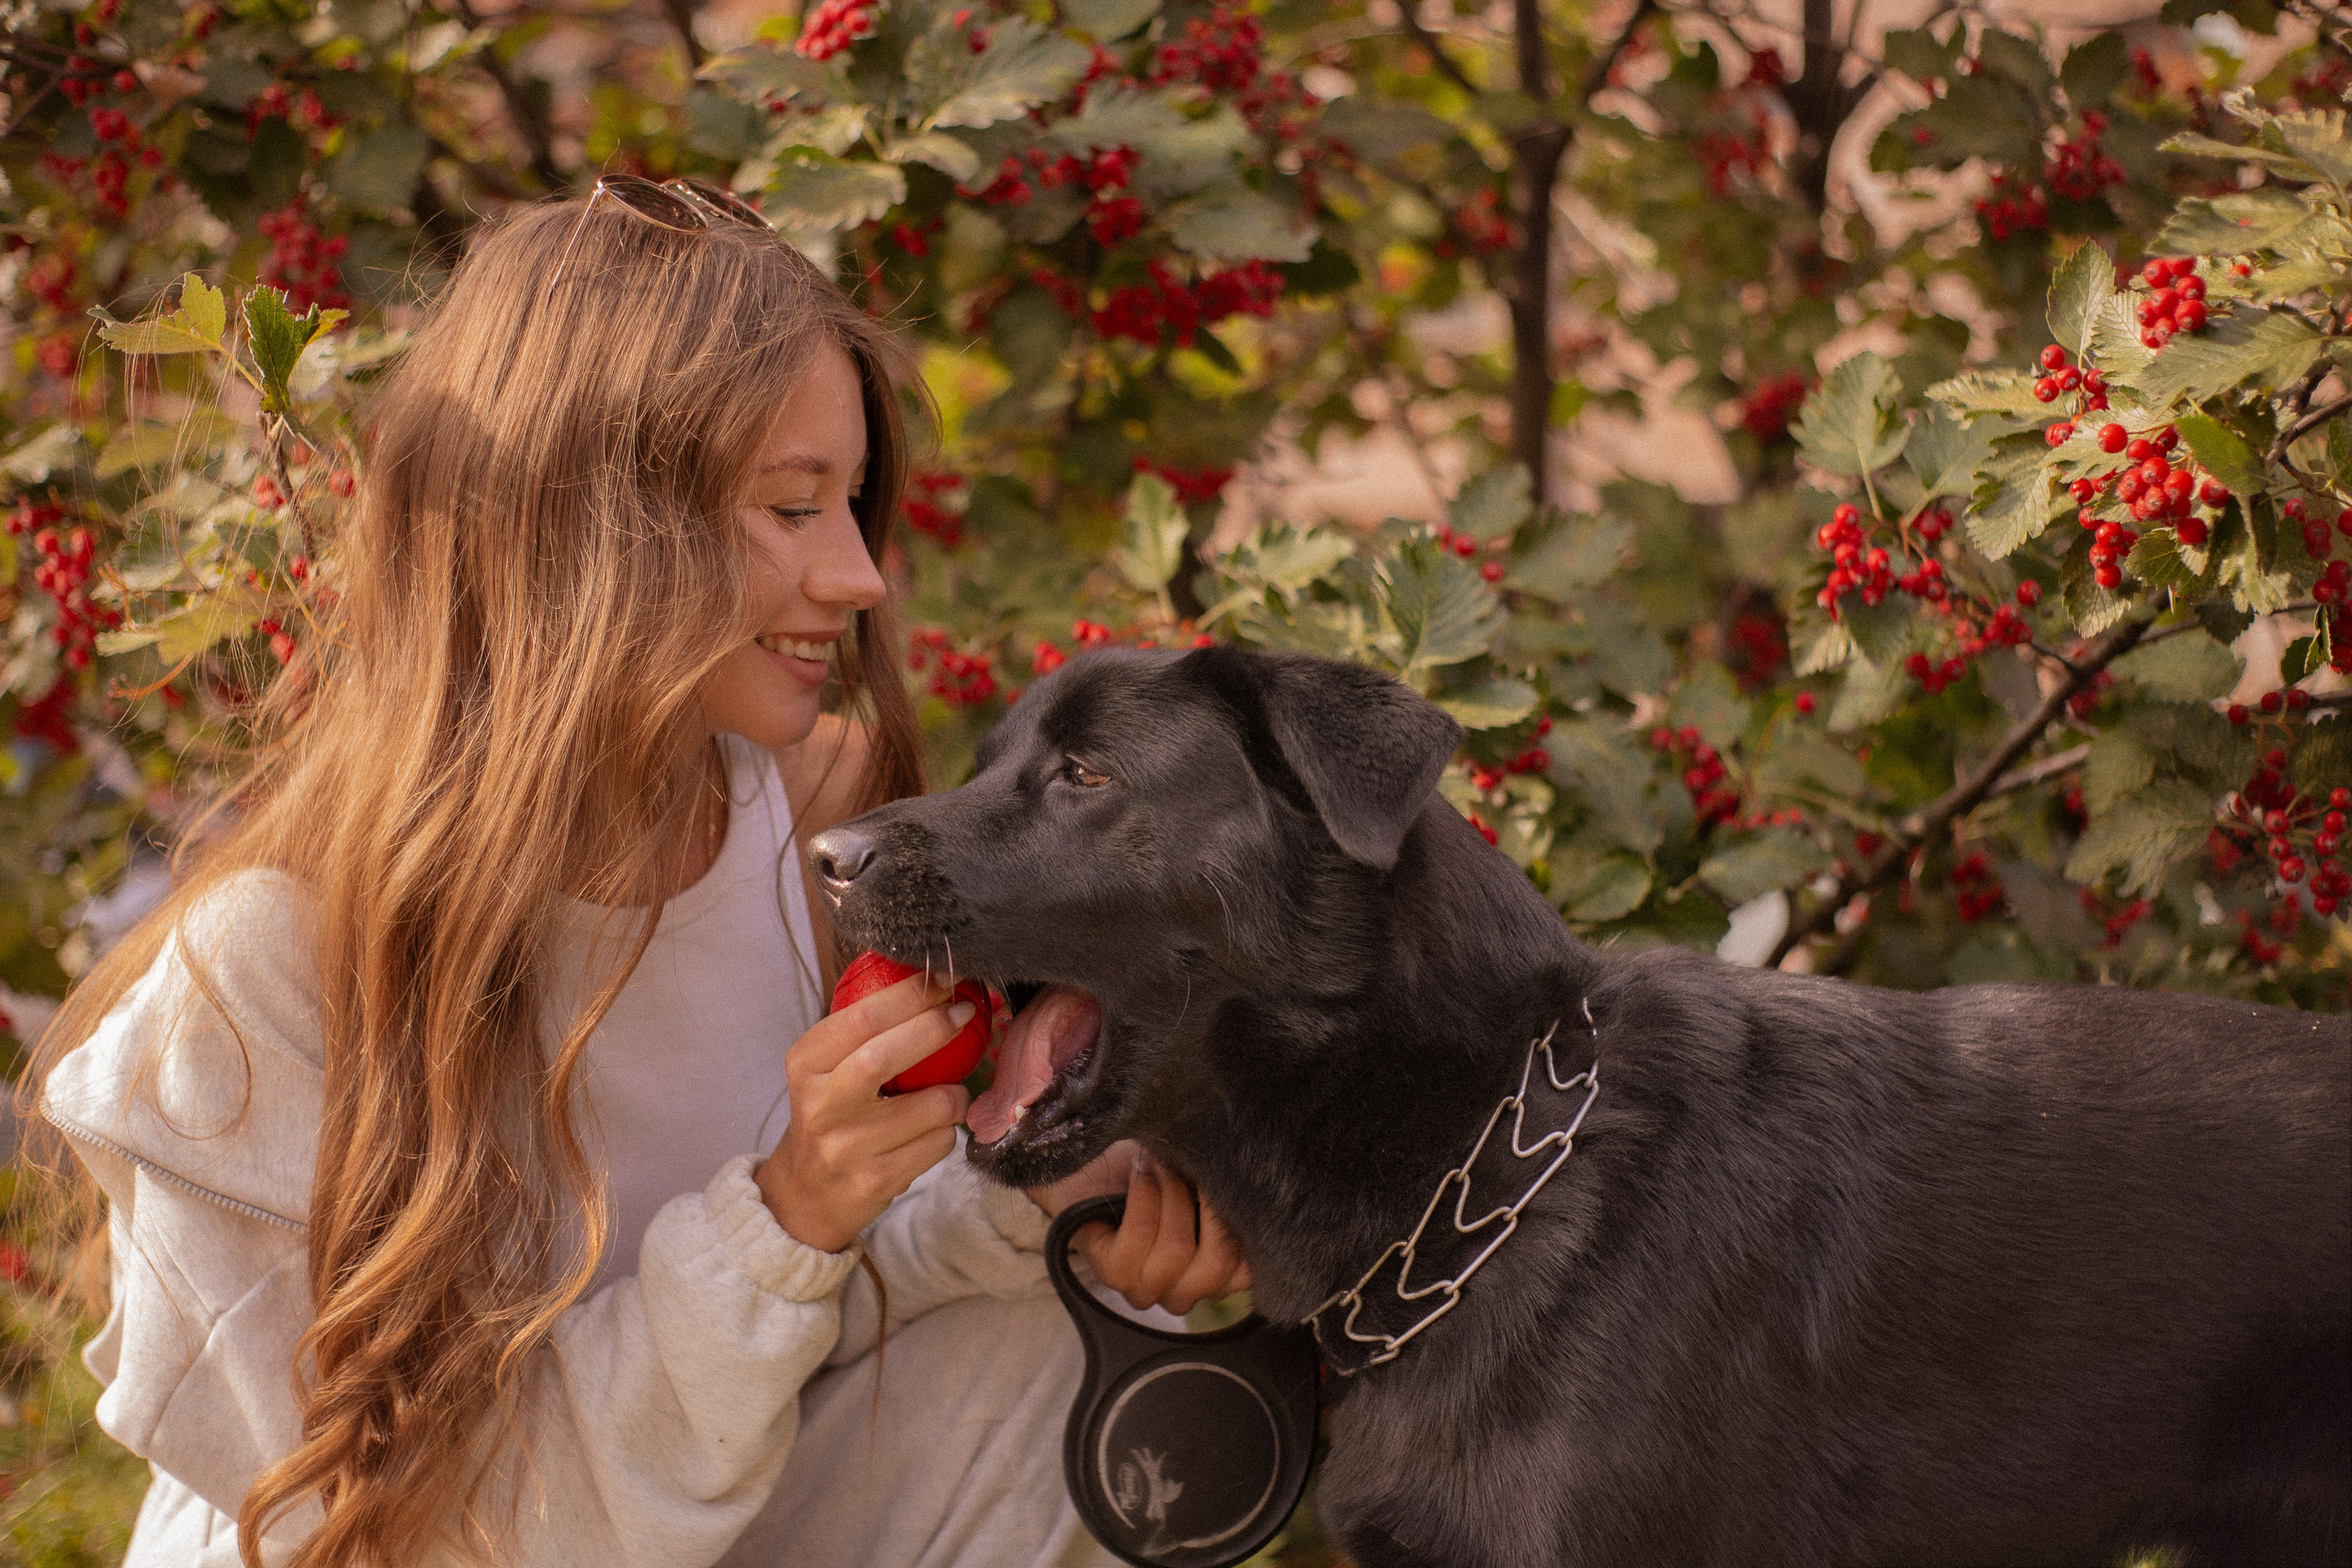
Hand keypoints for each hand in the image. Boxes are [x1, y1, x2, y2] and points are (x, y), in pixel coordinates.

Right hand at [755, 973, 974, 1252]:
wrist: (805, 1194)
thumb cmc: (831, 1114)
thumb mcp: (825, 1068)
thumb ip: (865, 1029)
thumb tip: (932, 978)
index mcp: (806, 1065)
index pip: (859, 1019)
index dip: (910, 994)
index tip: (945, 979)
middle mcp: (820, 1106)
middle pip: (883, 1056)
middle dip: (934, 1027)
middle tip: (964, 1010)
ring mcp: (846, 1147)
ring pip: (930, 1105)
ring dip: (955, 1093)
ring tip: (948, 1092)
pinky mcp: (876, 1181)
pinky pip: (939, 1143)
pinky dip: (948, 1130)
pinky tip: (931, 1130)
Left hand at [1029, 1142, 1252, 1316]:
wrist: (1093, 1169)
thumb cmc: (1158, 1173)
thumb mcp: (1204, 1183)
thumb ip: (1233, 1199)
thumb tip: (1257, 1189)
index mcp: (1212, 1278)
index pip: (1250, 1270)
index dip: (1246, 1220)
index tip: (1230, 1178)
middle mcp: (1182, 1293)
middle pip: (1219, 1262)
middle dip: (1209, 1203)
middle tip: (1193, 1167)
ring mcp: (1145, 1288)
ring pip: (1177, 1247)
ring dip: (1171, 1193)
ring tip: (1162, 1163)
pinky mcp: (1111, 1272)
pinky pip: (1139, 1237)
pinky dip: (1144, 1195)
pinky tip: (1142, 1170)